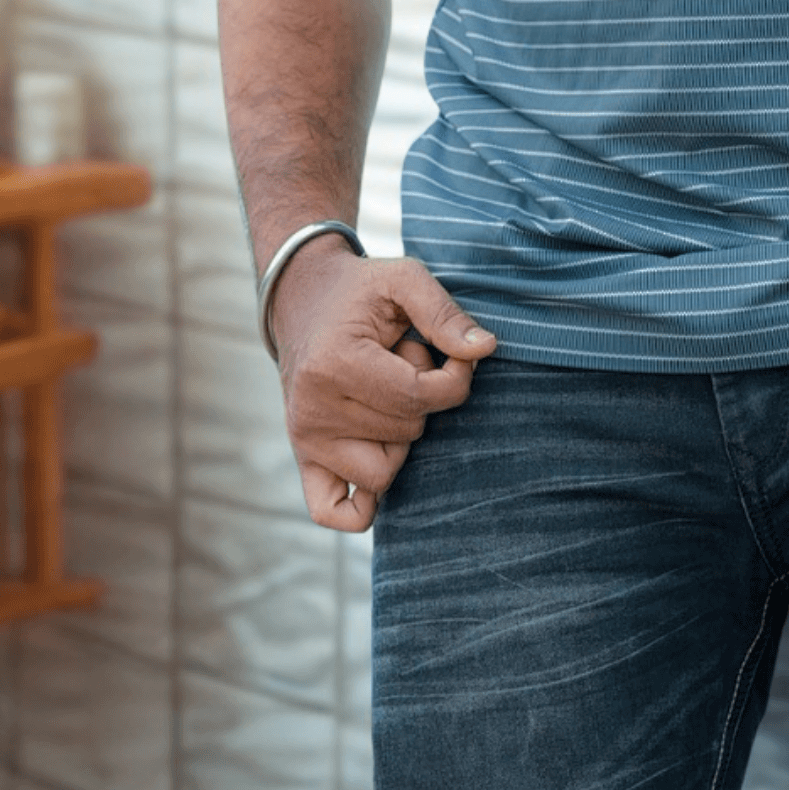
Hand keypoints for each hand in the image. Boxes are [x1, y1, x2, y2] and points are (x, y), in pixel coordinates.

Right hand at [269, 236, 497, 532]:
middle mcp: (314, 410)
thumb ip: (444, 314)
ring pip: (383, 473)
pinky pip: (332, 510)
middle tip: (403, 362)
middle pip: (406, 432)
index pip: (419, 398)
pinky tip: (379, 457)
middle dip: (423, 397)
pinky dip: (362, 504)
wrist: (303, 299)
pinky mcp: (303, 456)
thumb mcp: (403, 279)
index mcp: (335, 364)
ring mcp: (305, 439)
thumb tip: (485, 349)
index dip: (455, 377)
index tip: (455, 354)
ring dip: (401, 435)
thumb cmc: (360, 290)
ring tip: (386, 391)